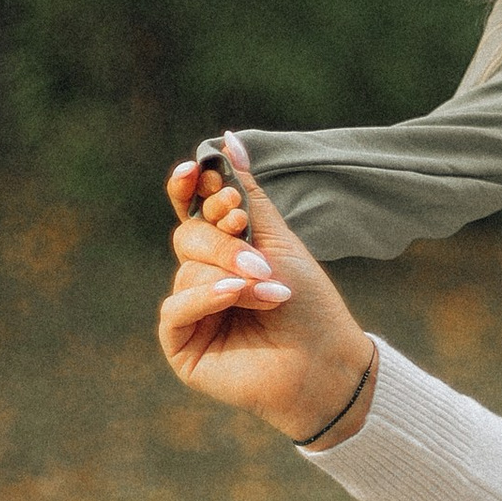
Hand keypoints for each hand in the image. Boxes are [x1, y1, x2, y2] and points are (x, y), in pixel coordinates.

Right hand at [159, 138, 375, 446]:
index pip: (192, 209)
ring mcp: (189, 310)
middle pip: (188, 236)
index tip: (198, 169)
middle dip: (221, 235)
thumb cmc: (309, 304)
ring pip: (186, 270)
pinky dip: (207, 296)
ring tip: (270, 287)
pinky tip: (236, 295)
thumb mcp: (279, 241)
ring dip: (231, 273)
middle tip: (249, 233)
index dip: (189, 188)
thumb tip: (227, 138)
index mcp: (223, 249)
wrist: (324, 361)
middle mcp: (201, 277)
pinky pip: (176, 307)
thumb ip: (249, 195)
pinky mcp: (182, 344)